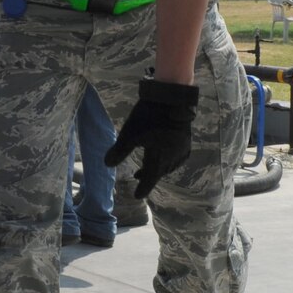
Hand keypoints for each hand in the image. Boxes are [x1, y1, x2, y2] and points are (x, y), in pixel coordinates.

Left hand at [104, 78, 198, 198]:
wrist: (171, 97)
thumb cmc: (148, 116)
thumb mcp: (129, 134)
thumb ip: (119, 151)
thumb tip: (107, 165)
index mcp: (159, 158)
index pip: (150, 179)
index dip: (143, 189)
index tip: (137, 196)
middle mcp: (173, 157)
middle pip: (160, 172)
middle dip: (149, 177)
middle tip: (138, 177)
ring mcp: (182, 149)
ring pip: (169, 165)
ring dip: (158, 168)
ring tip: (147, 166)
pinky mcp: (186, 140)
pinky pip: (178, 157)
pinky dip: (168, 160)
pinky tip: (164, 156)